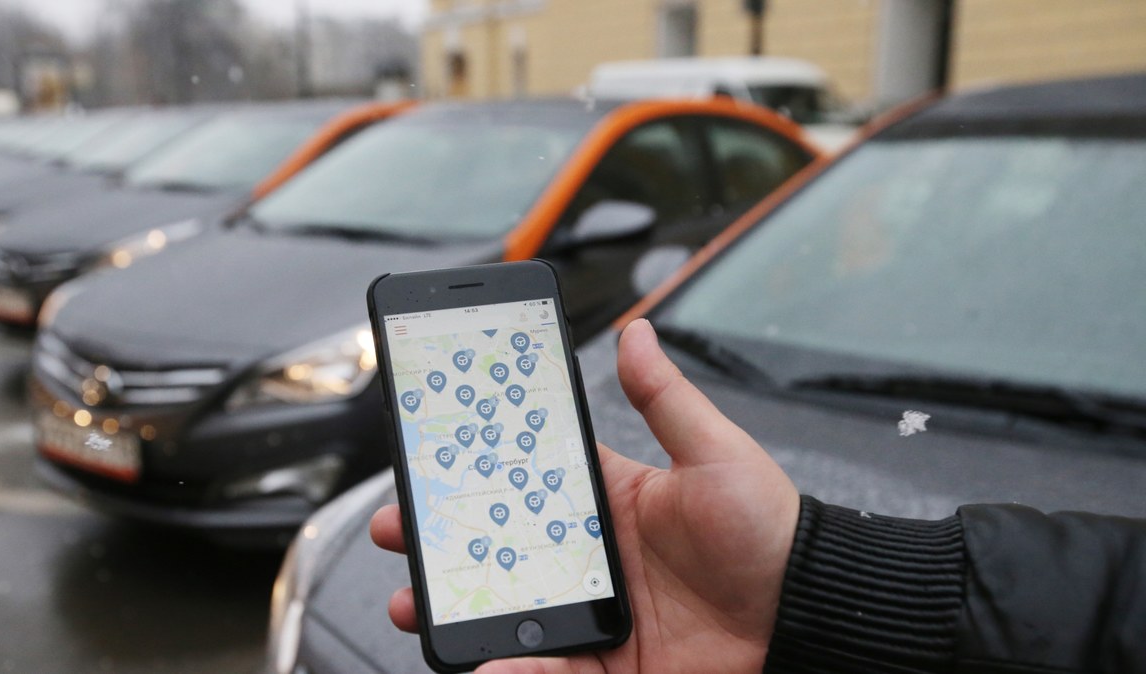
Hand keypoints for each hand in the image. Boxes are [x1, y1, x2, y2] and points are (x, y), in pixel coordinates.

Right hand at [370, 318, 801, 672]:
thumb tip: (638, 331)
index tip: (427, 466)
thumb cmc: (770, 530)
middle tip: (398, 535)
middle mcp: (591, 559)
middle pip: (498, 550)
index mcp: (609, 502)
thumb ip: (666, 398)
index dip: (472, 475)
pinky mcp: (607, 667)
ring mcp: (594, 615)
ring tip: (416, 604)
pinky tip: (491, 662)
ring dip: (457, 609)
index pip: (523, 482)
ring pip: (508, 613)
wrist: (807, 617)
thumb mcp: (714, 455)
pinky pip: (549, 671)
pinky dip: (513, 669)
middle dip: (441, 542)